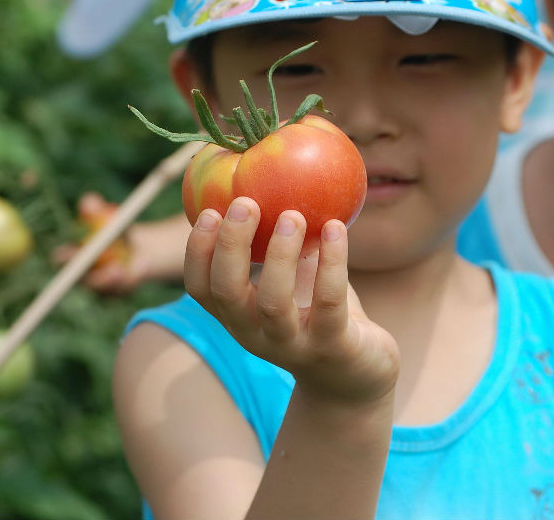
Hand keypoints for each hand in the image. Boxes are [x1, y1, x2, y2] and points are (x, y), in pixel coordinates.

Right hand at [53, 192, 189, 294]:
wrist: (136, 248)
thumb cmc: (117, 229)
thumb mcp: (111, 217)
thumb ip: (97, 210)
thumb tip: (89, 201)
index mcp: (71, 255)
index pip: (61, 259)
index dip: (68, 258)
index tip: (83, 253)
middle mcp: (79, 275)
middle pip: (81, 282)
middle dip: (97, 278)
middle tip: (116, 269)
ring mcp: (95, 288)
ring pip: (104, 290)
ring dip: (122, 279)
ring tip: (140, 264)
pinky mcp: (111, 296)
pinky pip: (121, 292)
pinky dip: (134, 280)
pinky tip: (142, 267)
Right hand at [184, 196, 399, 404]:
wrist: (356, 375)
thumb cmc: (315, 312)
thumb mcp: (289, 279)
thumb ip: (274, 245)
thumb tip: (267, 178)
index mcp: (237, 316)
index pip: (201, 288)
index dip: (197, 251)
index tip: (209, 210)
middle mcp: (256, 334)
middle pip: (228, 292)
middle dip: (231, 245)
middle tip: (246, 203)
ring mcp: (293, 345)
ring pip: (273, 302)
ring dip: (279, 254)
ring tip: (292, 215)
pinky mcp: (333, 346)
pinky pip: (329, 302)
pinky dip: (332, 262)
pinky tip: (336, 228)